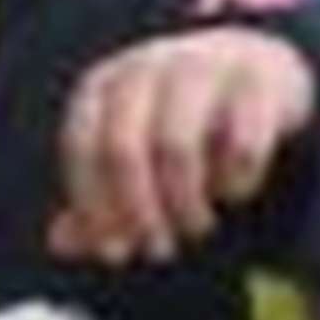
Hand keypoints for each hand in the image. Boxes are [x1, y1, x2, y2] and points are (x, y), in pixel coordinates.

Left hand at [48, 28, 315, 266]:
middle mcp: (146, 67)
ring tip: (196, 228)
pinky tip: (235, 194)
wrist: (258, 68)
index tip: (114, 253)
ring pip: (176, 147)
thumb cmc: (182, 120)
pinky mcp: (258, 79)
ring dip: (185, 204)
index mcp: (104, 84)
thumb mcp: (135, 150)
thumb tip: (60, 244)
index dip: (93, 206)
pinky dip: (235, 182)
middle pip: (122, 149)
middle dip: (138, 212)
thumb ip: (99, 195)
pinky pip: (241, 145)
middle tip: (159, 250)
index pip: (80, 146)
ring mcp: (202, 65)